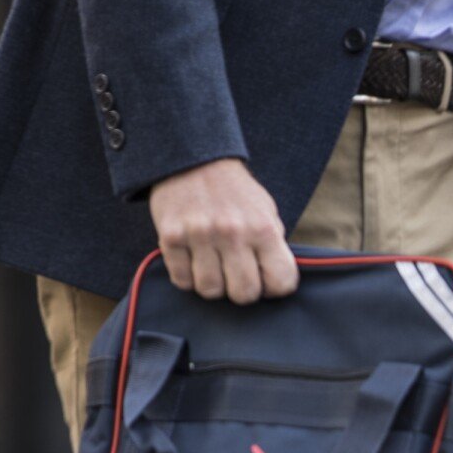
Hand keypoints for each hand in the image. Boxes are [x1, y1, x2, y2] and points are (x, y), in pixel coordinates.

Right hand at [149, 158, 298, 303]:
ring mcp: (200, 235)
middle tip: (235, 275)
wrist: (192, 157)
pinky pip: (182, 281)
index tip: (265, 280)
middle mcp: (233, 232)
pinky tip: (191, 259)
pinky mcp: (171, 236)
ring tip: (212, 265)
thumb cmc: (235, 193)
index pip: (281, 282)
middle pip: (244, 294)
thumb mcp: (266, 212)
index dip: (274, 288)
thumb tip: (276, 283)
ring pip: (210, 291)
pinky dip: (187, 277)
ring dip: (212, 284)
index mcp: (263, 228)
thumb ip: (273, 247)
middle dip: (241, 291)